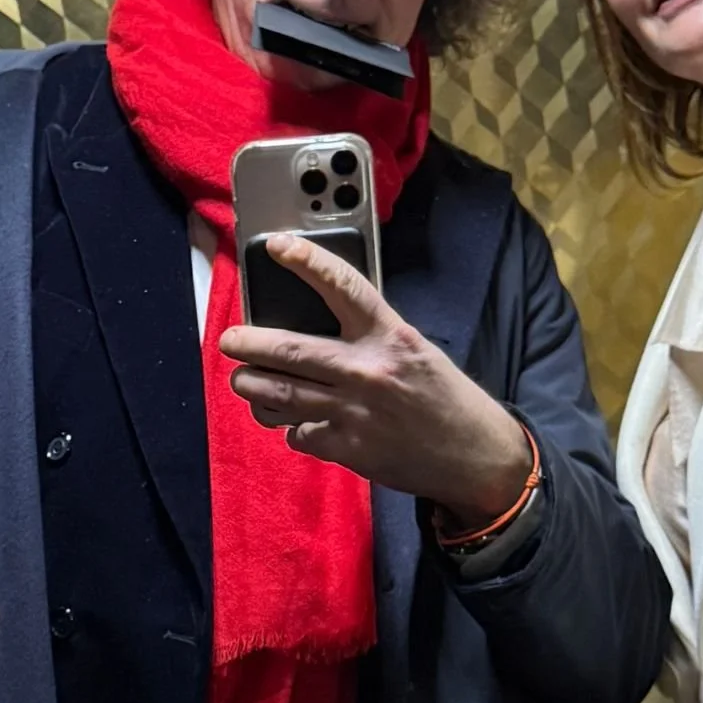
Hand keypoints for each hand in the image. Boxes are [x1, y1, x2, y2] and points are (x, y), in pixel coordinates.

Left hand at [218, 233, 531, 522]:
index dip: (307, 262)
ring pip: (281, 394)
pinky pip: (298, 433)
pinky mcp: (347, 448)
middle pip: (291, 350)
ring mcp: (354, 412)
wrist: (474, 456)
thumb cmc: (444, 398)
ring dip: (252, 386)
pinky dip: (291, 427)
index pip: (344, 287)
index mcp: (391, 337)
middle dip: (249, 343)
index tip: (277, 246)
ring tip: (245, 380)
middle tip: (229, 339)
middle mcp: (368, 371)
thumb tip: (318, 323)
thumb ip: (371, 336)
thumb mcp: (415, 351)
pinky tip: (295, 422)